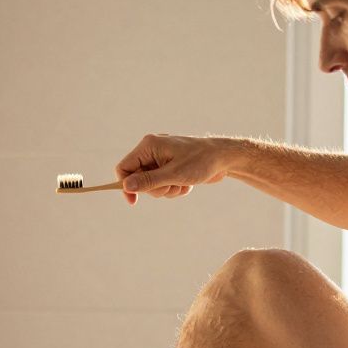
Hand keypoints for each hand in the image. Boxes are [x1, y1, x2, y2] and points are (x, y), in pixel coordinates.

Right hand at [114, 134, 238, 205]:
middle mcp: (152, 150)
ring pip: (152, 185)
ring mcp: (161, 159)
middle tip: (171, 186)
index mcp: (149, 146)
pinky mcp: (170, 166)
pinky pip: (163, 184)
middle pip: (138, 179)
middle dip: (155, 188)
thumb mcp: (173, 174)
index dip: (125, 185)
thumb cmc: (201, 161)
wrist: (224, 157)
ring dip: (167, 190)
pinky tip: (187, 183)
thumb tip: (126, 186)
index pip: (124, 167)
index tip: (133, 201)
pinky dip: (174, 187)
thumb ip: (148, 181)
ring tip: (183, 183)